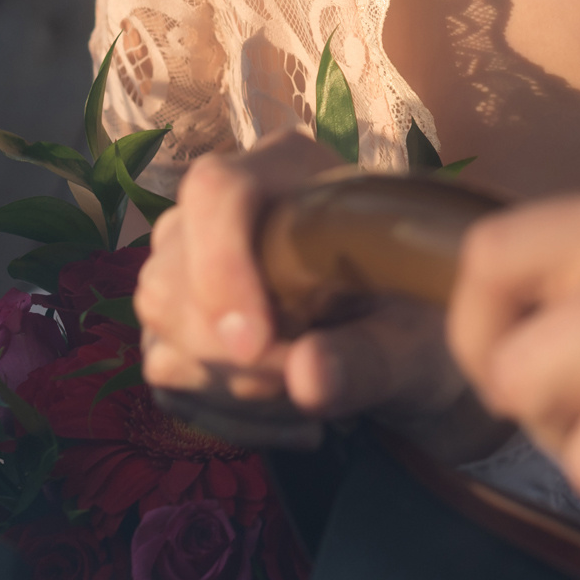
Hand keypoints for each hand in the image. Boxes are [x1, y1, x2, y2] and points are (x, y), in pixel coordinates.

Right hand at [136, 131, 479, 449]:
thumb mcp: (416, 341)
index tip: (255, 344)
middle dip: (230, 350)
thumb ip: (369, 357)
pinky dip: (223, 406)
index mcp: (292, 169)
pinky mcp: (178, 313)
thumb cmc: (418, 319)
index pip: (217, 190)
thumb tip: (308, 377)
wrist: (407, 345)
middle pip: (174, 268)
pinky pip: (166, 364)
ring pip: (162, 319)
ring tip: (304, 393)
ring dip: (230, 381)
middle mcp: (227, 204)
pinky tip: (283, 410)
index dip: (220, 265)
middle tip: (302, 377)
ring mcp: (190, 256)